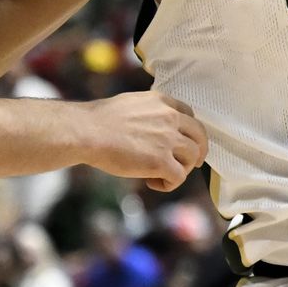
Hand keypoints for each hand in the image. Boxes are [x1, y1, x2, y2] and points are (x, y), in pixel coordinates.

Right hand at [77, 92, 208, 191]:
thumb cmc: (100, 120)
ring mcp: (168, 139)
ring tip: (160, 175)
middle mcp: (170, 118)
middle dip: (197, 152)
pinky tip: (152, 182)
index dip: (190, 132)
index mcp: (162, 102)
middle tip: (190, 165)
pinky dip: (168, 184)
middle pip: (199, 136)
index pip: (189, 115)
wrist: (88, 132)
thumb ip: (149, 113)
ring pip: (192, 157)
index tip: (184, 142)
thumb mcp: (131, 104)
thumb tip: (150, 129)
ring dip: (181, 169)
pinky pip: (179, 177)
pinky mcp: (162, 161)